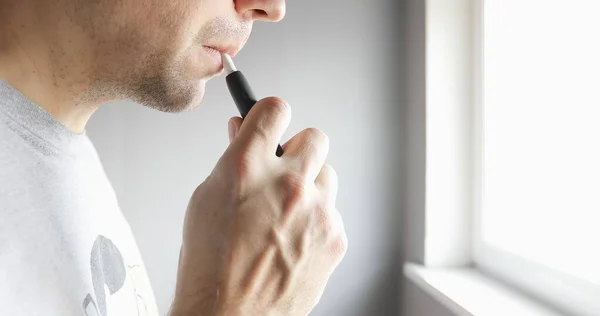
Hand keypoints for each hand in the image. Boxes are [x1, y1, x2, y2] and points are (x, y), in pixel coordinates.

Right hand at [170, 97, 346, 315]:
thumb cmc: (210, 266)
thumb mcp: (207, 200)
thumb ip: (232, 161)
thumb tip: (244, 134)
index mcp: (246, 169)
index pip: (274, 109)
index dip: (270, 113)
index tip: (270, 119)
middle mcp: (288, 185)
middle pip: (315, 137)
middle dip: (299, 149)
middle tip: (284, 169)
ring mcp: (317, 212)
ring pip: (328, 176)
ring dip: (310, 187)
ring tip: (285, 214)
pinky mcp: (335, 237)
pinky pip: (332, 212)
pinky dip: (317, 221)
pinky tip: (293, 240)